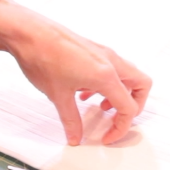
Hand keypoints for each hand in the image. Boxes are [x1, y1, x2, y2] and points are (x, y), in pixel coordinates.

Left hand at [0, 0, 151, 145]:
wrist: (28, 32)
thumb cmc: (43, 57)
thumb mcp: (58, 96)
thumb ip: (71, 120)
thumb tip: (75, 136)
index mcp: (106, 75)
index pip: (128, 107)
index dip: (120, 127)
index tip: (107, 137)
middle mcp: (110, 62)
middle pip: (141, 86)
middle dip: (133, 106)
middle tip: (117, 120)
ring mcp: (103, 53)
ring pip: (127, 75)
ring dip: (119, 94)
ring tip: (100, 107)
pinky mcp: (93, 50)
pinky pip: (112, 68)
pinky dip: (106, 84)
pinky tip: (85, 92)